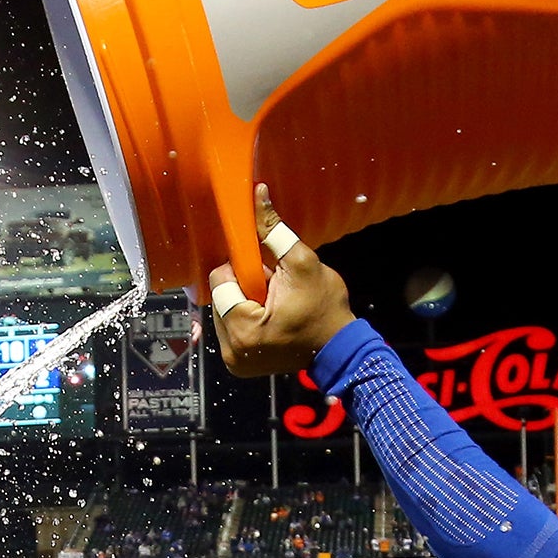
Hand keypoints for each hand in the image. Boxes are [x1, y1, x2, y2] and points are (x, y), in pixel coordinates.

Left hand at [206, 186, 356, 378]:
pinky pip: (230, 327)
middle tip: (273, 291)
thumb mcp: (302, 263)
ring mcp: (234, 361)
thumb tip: (257, 195)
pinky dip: (246, 316)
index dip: (242, 270)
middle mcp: (232, 350)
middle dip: (244, 286)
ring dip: (244, 301)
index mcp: (243, 330)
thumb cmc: (325, 309)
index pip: (219, 281)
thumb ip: (273, 231)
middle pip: (219, 297)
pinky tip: (269, 317)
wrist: (338, 348)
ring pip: (223, 310)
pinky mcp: (238, 363)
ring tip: (274, 305)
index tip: (266, 273)